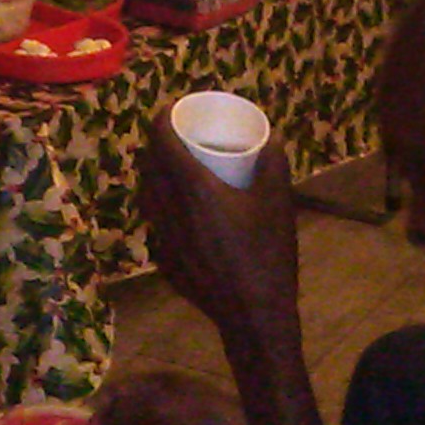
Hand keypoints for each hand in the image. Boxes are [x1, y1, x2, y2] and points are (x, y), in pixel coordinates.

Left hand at [139, 105, 300, 356]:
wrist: (253, 315)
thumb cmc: (266, 254)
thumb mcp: (278, 203)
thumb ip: (273, 164)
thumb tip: (271, 137)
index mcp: (192, 189)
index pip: (161, 141)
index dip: (161, 119)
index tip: (172, 109)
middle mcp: (168, 209)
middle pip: (147, 165)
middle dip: (156, 144)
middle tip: (176, 136)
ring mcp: (162, 237)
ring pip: (146, 194)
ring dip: (154, 174)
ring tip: (174, 169)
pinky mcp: (164, 260)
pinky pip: (154, 220)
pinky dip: (160, 205)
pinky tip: (180, 211)